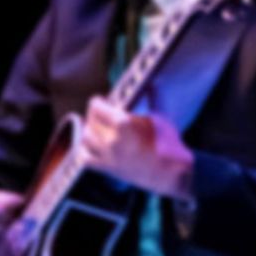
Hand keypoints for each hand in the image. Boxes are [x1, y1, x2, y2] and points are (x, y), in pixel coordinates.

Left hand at [79, 97, 196, 198]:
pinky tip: (91, 146)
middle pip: (90, 122)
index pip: (97, 108)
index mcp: (123, 123)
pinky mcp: (109, 169)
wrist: (171, 172)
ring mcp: (108, 156)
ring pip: (85, 139)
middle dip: (93, 115)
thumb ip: (151, 99)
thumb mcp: (159, 116)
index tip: (100, 100)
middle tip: (99, 112)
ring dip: (88, 130)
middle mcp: (111, 139)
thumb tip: (151, 84)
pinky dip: (84, 151)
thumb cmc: (168, 143)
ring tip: (95, 127)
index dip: (97, 102)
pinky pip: (86, 160)